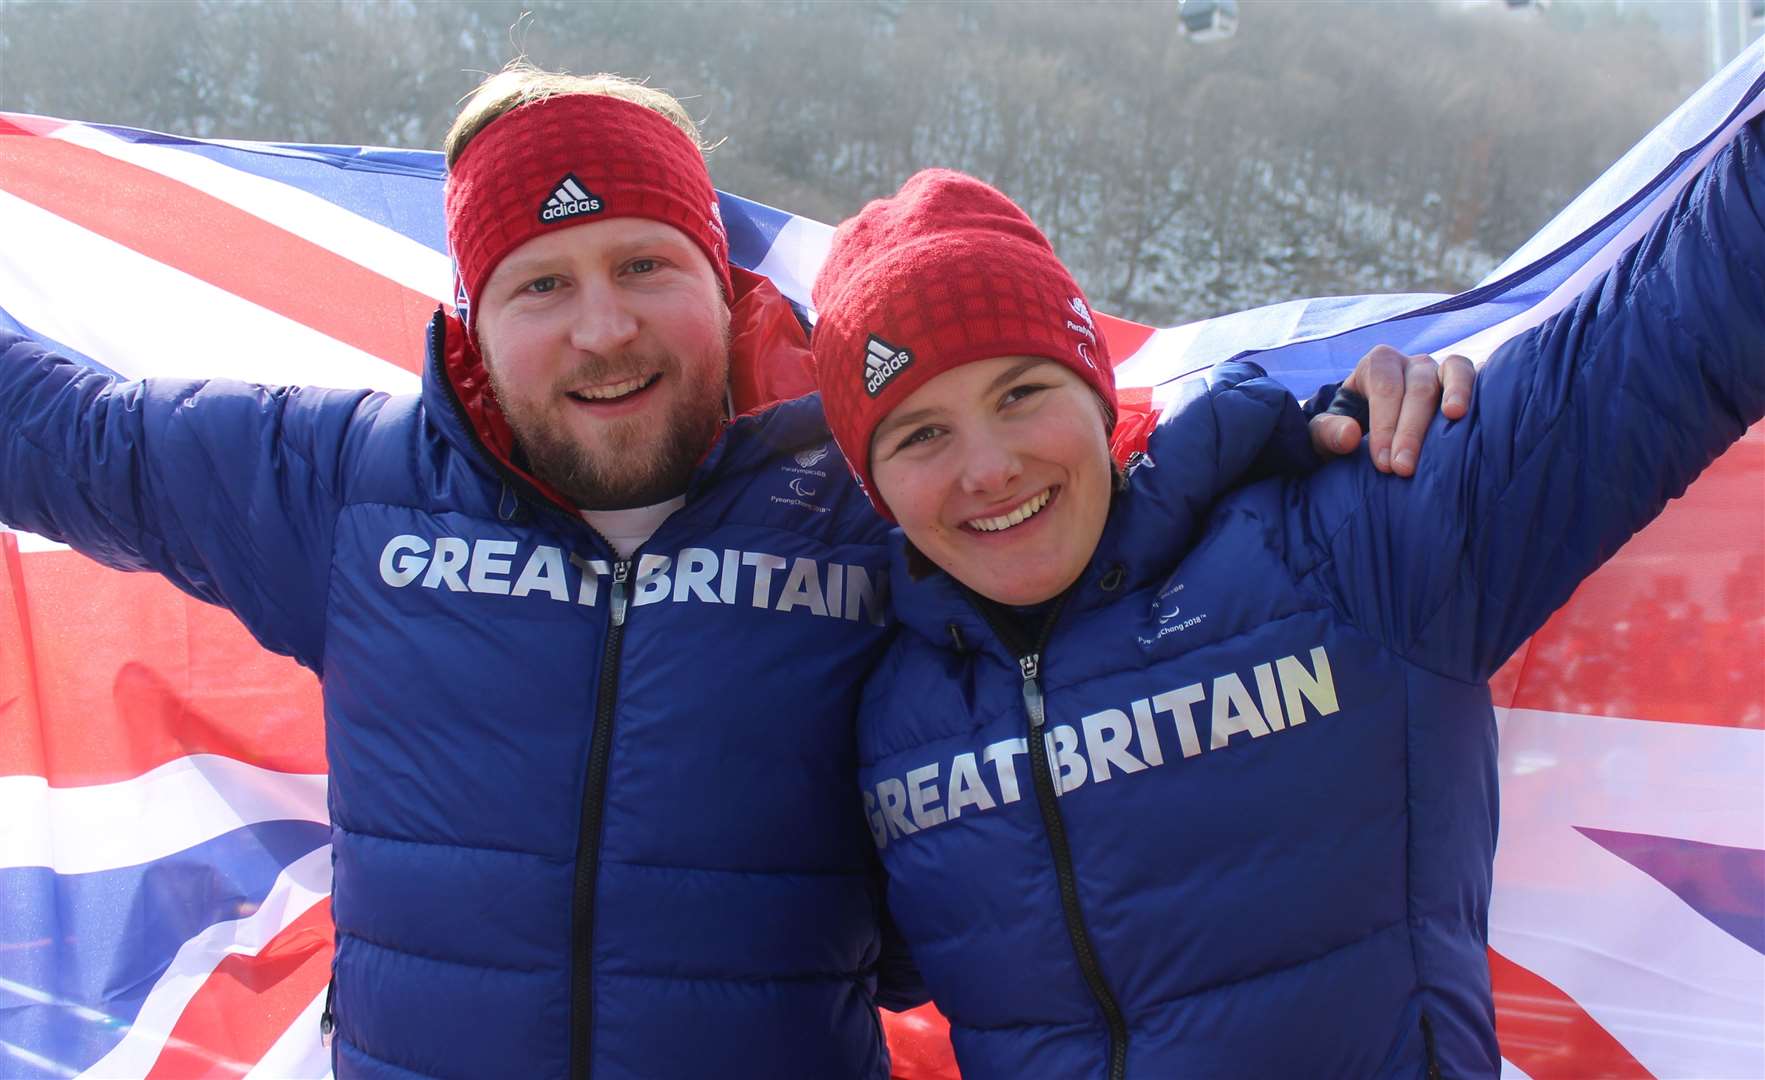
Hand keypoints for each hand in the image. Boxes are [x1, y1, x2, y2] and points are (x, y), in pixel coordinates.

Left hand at [1309, 345, 1474, 475]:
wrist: (1375, 428)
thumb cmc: (1351, 429)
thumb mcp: (1326, 434)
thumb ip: (1327, 433)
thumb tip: (1350, 437)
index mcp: (1378, 365)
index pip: (1384, 389)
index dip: (1385, 424)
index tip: (1384, 463)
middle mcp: (1413, 363)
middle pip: (1418, 387)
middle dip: (1411, 430)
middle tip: (1404, 468)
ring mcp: (1442, 370)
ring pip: (1454, 371)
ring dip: (1455, 394)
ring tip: (1454, 416)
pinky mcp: (1465, 384)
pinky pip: (1478, 378)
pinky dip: (1478, 391)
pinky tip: (1478, 414)